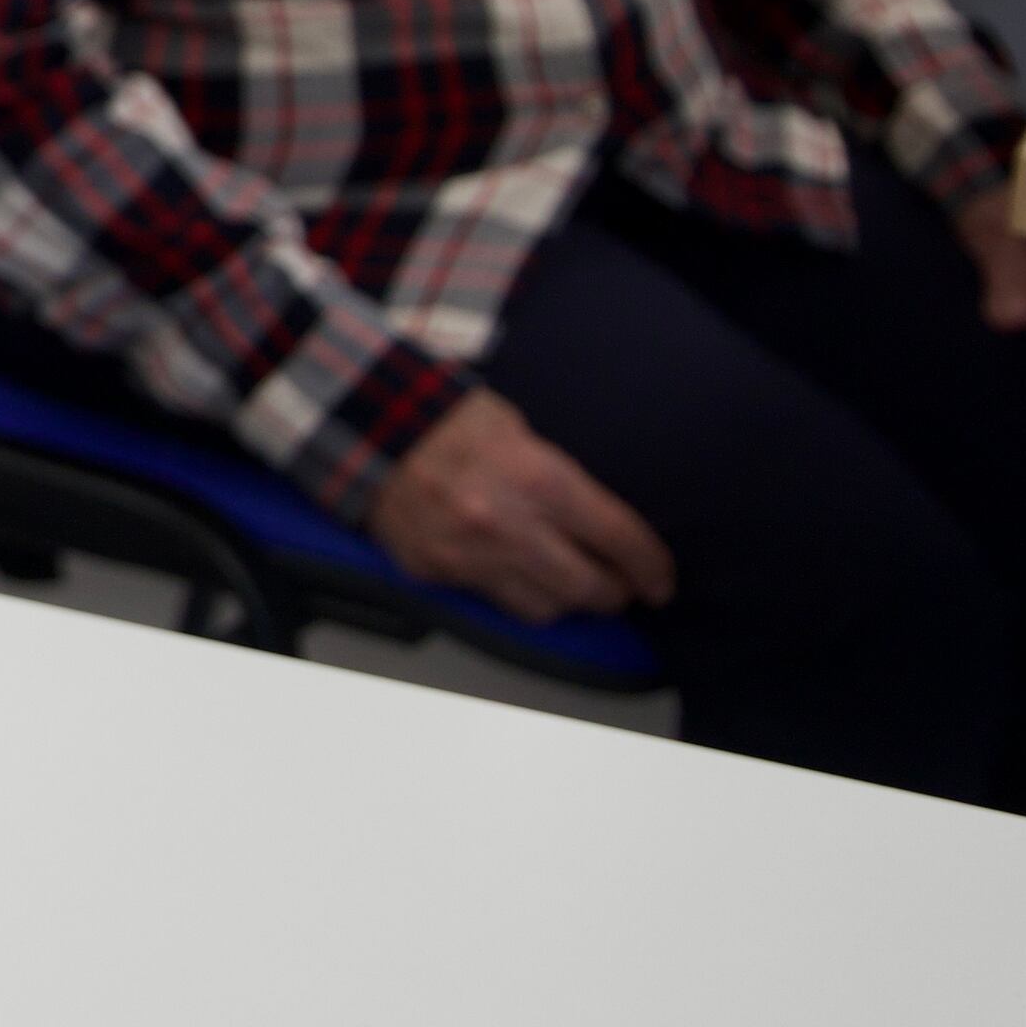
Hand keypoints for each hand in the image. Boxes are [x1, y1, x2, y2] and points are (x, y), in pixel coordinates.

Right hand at [368, 389, 674, 626]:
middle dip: (615, 592)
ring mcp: (467, 555)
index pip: (619, 540)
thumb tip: (595, 525)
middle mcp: (508, 526)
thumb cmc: (446, 417)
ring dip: (566, 601)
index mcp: (539, 480)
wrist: (365, 424)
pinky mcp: (434, 572)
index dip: (651, 568)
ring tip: (570, 587)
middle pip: (589, 588)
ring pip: (544, 609)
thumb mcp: (520, 431)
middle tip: (620, 588)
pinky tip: (518, 577)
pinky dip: (513, 594)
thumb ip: (559, 480)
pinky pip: (492, 603)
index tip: (661, 582)